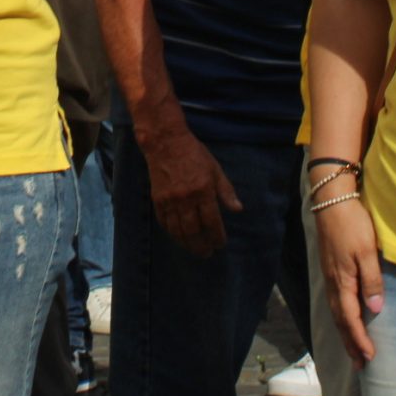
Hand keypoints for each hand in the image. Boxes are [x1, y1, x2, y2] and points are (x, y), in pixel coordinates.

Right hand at [140, 124, 240, 256]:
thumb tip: (238, 209)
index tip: (220, 244)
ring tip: (194, 249)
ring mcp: (170, 200)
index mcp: (203, 191)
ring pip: (178, 230)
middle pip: (194, 231)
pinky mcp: (157, 200)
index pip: (212, 222)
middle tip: (207, 253)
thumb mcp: (215, 169)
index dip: (217, 237)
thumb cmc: (194, 154)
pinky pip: (164, 222)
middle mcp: (186, 198)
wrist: (165, 142)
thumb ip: (226, 191)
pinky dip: (172, 233)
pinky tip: (178, 236)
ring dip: (186, 243)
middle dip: (201, 246)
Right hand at [314, 196, 383, 366]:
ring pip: (336, 313)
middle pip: (340, 321)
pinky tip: (346, 318)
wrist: (331, 201)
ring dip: (345, 333)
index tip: (370, 358)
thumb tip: (374, 311)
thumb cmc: (352, 224)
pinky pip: (335, 302)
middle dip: (350, 344)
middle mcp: (333, 283)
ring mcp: (329, 276)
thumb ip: (371, 281)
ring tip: (354, 349)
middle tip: (361, 365)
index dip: (360, 340)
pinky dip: (341, 317)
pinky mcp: (330, 269)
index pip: (350, 319)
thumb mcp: (366, 252)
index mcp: (342, 281)